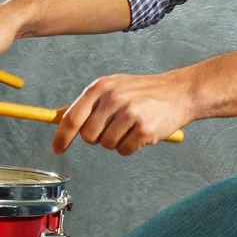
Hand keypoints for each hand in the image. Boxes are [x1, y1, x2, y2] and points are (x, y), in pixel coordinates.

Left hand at [52, 71, 194, 155]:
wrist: (179, 92)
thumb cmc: (144, 92)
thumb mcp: (113, 87)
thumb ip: (88, 103)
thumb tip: (59, 116)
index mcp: (101, 86)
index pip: (72, 117)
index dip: (61, 137)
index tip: (57, 149)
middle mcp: (113, 98)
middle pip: (88, 136)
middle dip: (98, 138)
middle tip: (114, 128)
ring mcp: (129, 113)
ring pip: (107, 145)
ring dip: (117, 141)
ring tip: (130, 127)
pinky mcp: (144, 128)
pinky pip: (125, 150)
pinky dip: (131, 146)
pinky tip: (141, 132)